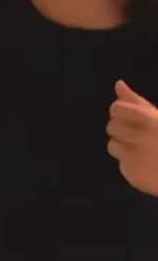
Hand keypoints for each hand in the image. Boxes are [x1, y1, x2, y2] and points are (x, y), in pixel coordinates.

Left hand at [107, 80, 157, 195]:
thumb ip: (137, 101)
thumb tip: (118, 84)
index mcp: (149, 120)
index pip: (116, 109)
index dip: (121, 112)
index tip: (130, 117)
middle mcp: (140, 138)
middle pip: (111, 127)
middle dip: (121, 130)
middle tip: (137, 135)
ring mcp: (135, 159)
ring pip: (112, 146)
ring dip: (123, 147)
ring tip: (141, 150)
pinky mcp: (133, 176)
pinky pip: (121, 165)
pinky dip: (130, 164)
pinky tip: (144, 165)